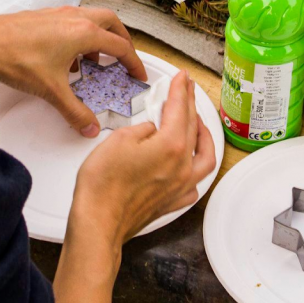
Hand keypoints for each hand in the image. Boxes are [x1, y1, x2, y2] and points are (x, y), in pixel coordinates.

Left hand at [0, 7, 146, 136]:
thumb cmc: (17, 59)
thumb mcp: (52, 91)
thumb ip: (75, 111)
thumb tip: (90, 127)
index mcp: (85, 33)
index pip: (120, 47)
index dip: (133, 62)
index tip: (137, 74)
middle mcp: (76, 17)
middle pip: (111, 23)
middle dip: (122, 40)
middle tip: (123, 58)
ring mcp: (59, 13)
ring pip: (92, 17)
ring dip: (100, 35)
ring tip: (94, 59)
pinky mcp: (45, 15)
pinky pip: (73, 20)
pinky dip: (80, 33)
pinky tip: (67, 55)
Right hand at [71, 71, 216, 246]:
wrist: (98, 224)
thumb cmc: (103, 187)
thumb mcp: (118, 141)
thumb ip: (141, 130)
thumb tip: (150, 130)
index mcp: (171, 146)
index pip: (180, 109)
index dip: (181, 90)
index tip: (182, 78)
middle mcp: (182, 166)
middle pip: (192, 128)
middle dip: (190, 105)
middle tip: (187, 90)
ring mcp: (180, 187)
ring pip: (205, 157)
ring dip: (204, 137)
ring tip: (198, 125)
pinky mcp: (171, 202)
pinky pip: (195, 184)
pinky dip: (196, 171)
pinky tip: (190, 166)